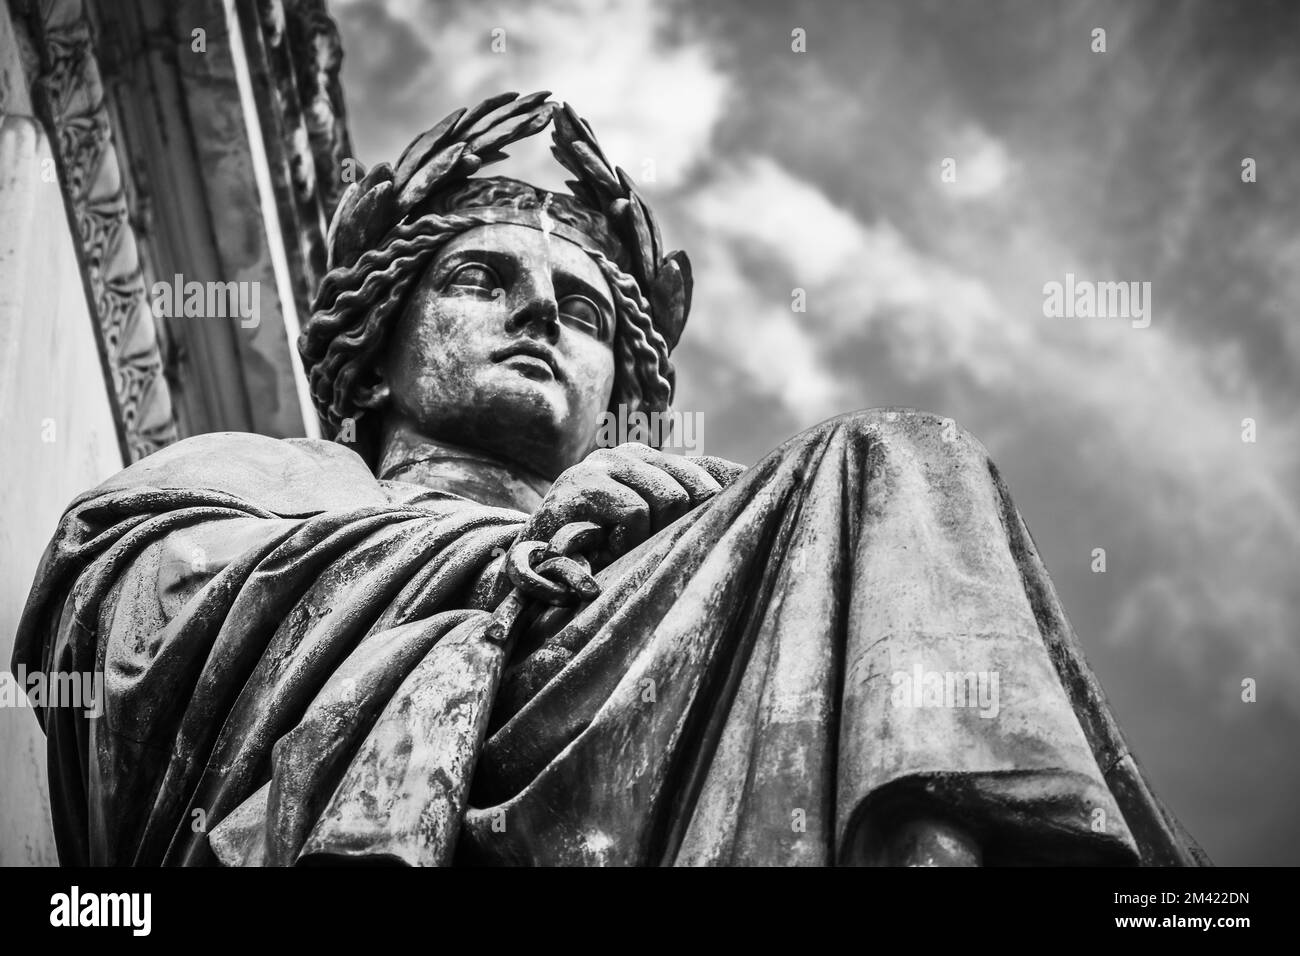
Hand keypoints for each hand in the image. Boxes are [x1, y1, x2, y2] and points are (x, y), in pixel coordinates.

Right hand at [519, 443, 743, 566]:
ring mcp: (604, 464)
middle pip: (698, 488)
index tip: (712, 530)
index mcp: (652, 461)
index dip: (721, 506)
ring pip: (671, 497)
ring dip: (652, 535)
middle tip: (651, 546)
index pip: (712, 473)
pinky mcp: (580, 484)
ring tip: (625, 546)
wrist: (533, 565)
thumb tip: (752, 486)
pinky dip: (629, 538)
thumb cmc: (599, 553)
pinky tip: (609, 547)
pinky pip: (635, 510)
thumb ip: (690, 509)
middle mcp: (630, 453)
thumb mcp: (651, 531)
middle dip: (684, 525)